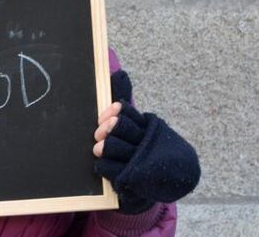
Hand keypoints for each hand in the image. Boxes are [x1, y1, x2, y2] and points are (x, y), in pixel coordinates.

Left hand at [93, 70, 200, 214]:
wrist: (160, 184)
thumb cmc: (141, 149)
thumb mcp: (136, 125)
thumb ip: (125, 104)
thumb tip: (120, 74)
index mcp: (147, 127)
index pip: (127, 113)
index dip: (113, 112)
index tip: (108, 113)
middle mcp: (145, 143)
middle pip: (120, 128)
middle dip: (107, 128)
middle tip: (99, 133)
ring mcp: (138, 162)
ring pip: (113, 147)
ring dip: (103, 146)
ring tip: (98, 148)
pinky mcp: (131, 179)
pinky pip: (109, 168)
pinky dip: (102, 164)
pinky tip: (101, 162)